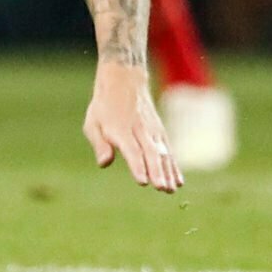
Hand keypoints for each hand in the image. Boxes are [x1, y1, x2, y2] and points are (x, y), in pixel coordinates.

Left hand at [82, 62, 181, 192]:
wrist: (124, 81)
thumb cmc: (104, 107)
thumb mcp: (92, 122)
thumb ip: (99, 143)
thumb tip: (103, 163)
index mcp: (120, 129)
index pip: (131, 150)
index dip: (137, 166)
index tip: (142, 181)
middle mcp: (139, 130)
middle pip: (150, 153)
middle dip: (156, 172)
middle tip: (162, 188)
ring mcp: (153, 131)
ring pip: (162, 153)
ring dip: (168, 172)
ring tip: (171, 189)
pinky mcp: (160, 132)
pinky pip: (169, 151)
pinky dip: (174, 165)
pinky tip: (178, 181)